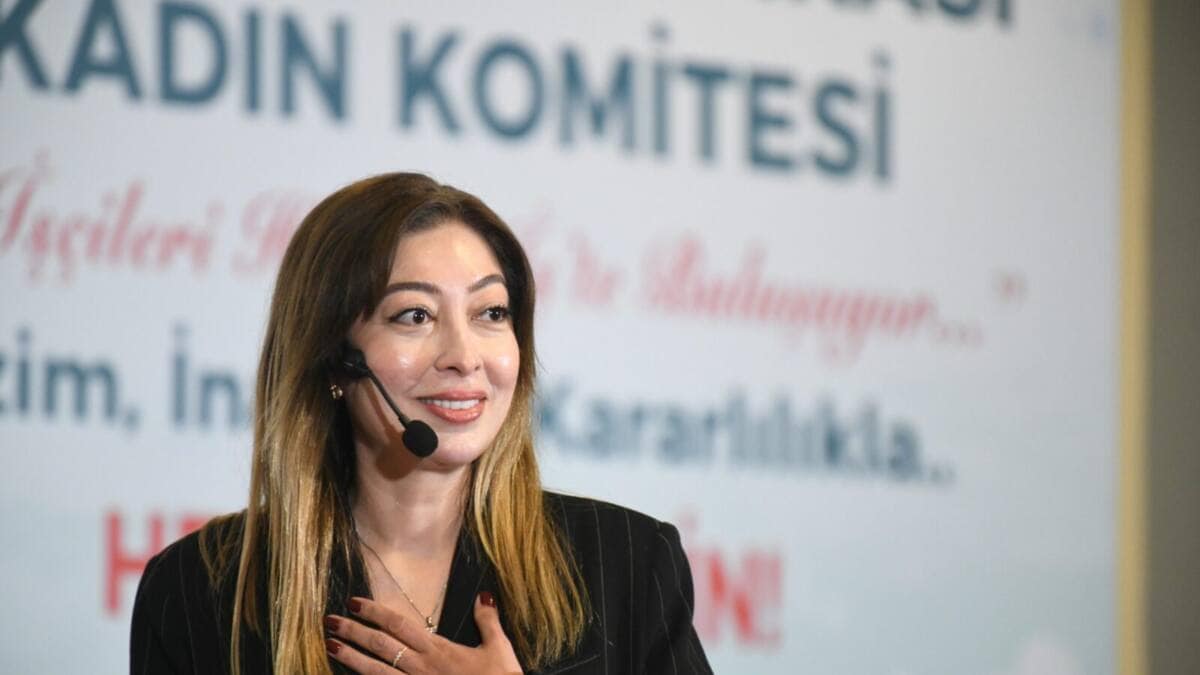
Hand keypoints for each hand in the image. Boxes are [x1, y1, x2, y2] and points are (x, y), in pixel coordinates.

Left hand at [324, 592, 522, 673]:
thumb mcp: (499, 648)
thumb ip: (488, 620)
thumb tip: (483, 596)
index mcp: (439, 650)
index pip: (400, 625)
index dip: (376, 613)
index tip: (355, 602)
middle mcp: (422, 667)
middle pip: (381, 646)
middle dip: (354, 631)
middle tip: (331, 620)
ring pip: (376, 672)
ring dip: (351, 658)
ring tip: (330, 646)